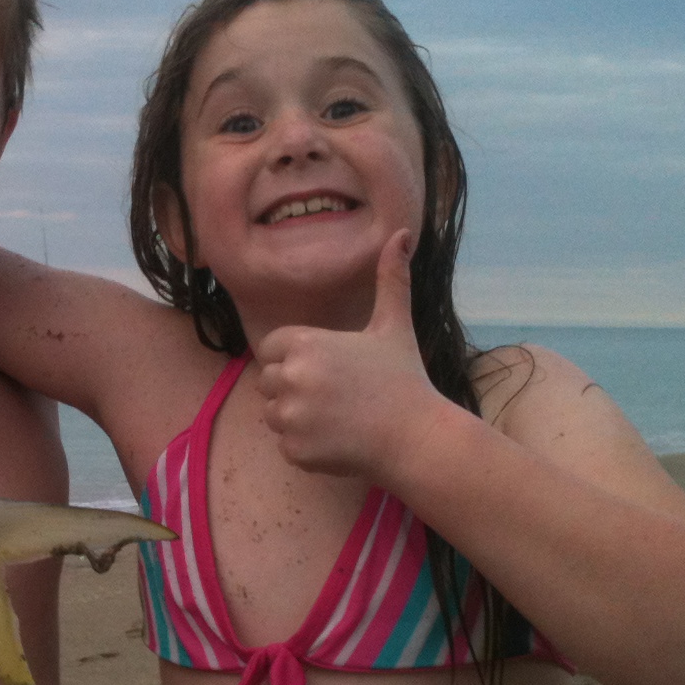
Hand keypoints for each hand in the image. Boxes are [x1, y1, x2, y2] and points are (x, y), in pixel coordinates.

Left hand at [254, 230, 450, 479]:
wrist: (416, 437)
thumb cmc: (404, 378)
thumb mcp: (394, 325)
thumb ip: (391, 279)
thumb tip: (403, 234)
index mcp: (304, 343)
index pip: (271, 349)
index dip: (294, 359)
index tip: (326, 370)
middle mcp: (290, 377)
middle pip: (268, 382)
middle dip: (294, 390)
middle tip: (337, 397)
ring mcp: (290, 417)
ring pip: (273, 415)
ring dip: (297, 419)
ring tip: (338, 419)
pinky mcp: (294, 451)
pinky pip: (285, 446)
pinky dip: (306, 448)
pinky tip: (338, 441)